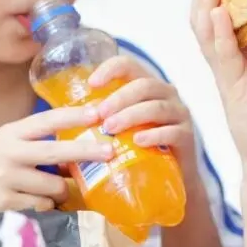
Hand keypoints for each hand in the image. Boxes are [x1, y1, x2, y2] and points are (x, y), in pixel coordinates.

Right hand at [0, 106, 114, 214]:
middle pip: (54, 151)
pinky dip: (47, 205)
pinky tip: (38, 204)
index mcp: (11, 133)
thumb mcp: (10, 146)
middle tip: (110, 151)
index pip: (46, 120)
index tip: (97, 113)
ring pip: (52, 184)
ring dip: (62, 189)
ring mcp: (5, 179)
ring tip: (59, 190)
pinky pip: (42, 205)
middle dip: (85, 151)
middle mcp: (8, 152)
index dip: (73, 116)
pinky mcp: (5, 203)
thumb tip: (85, 140)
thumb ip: (38, 141)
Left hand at [88, 55, 198, 177]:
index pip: (130, 65)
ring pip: (157, 107)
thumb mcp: (118, 130)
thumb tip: (59, 124)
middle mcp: (165, 95)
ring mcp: (179, 115)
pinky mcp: (187, 137)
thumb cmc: (137, 150)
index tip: (91, 84)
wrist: (167, 181)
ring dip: (131, 115)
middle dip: (119, 98)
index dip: (110, 69)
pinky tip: (138, 141)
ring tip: (111, 129)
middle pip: (144, 84)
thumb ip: (96, 122)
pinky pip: (172, 131)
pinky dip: (154, 134)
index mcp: (146, 87)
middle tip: (99, 115)